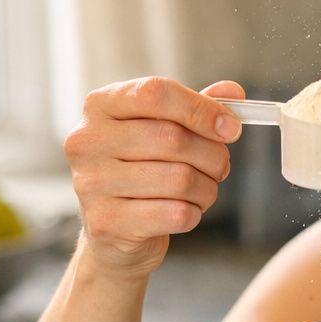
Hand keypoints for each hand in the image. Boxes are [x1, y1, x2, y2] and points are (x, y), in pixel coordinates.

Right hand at [63, 77, 245, 276]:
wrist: (113, 230)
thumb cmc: (140, 170)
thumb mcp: (162, 129)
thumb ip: (195, 107)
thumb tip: (233, 91)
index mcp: (100, 106)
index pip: (156, 93)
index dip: (202, 109)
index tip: (231, 128)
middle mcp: (87, 141)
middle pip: (173, 138)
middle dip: (212, 155)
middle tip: (220, 167)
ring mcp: (92, 183)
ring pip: (180, 179)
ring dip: (207, 188)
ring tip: (202, 191)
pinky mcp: (107, 222)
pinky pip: (176, 214)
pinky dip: (194, 213)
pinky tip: (185, 211)